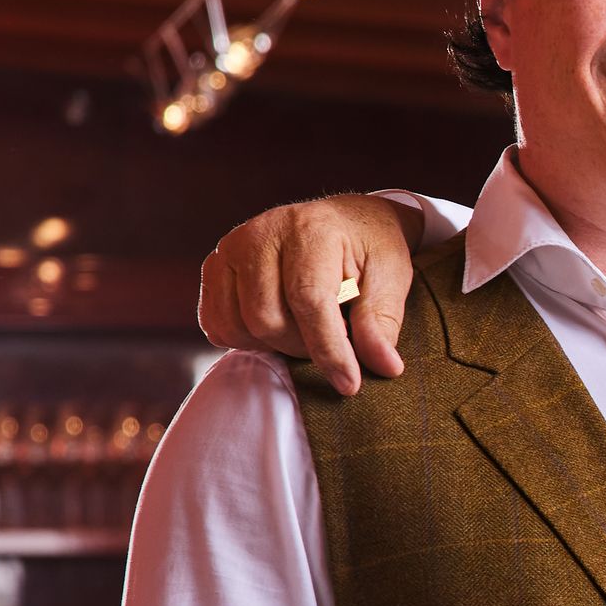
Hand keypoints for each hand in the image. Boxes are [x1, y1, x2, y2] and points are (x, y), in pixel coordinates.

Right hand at [195, 193, 425, 394]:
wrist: (342, 222)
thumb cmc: (369, 249)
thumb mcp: (392, 276)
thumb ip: (382, 320)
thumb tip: (384, 365)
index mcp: (310, 229)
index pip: (309, 299)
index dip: (329, 349)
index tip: (350, 384)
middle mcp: (261, 233)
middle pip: (267, 319)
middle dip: (304, 347)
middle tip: (333, 338)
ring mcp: (230, 249)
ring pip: (241, 327)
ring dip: (277, 344)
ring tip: (307, 327)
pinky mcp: (213, 268)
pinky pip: (218, 326)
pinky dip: (248, 340)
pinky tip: (278, 324)